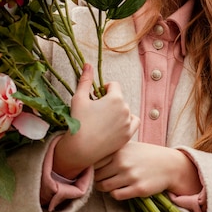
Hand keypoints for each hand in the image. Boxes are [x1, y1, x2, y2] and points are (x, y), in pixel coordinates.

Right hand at [53, 64, 139, 178]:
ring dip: (118, 111)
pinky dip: (127, 121)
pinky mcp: (128, 135)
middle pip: (120, 98)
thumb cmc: (78, 121)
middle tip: (96, 110)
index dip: (104, 89)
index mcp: (115, 98)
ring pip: (126, 110)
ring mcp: (128, 123)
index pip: (114, 85)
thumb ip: (85, 80)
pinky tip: (116, 124)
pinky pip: (134, 122)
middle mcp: (125, 109)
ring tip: (104, 119)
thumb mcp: (79, 98)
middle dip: (110, 101)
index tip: (95, 96)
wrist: (81, 148)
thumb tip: (88, 64)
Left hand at [93, 142, 201, 200]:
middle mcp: (123, 163)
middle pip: (97, 175)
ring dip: (104, 187)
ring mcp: (130, 176)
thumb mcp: (129, 147)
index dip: (91, 167)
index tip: (93, 169)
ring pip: (104, 186)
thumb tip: (91, 158)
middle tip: (102, 178)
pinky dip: (114, 194)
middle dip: (97, 178)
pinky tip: (120, 189)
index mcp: (119, 151)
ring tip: (109, 184)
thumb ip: (112, 151)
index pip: (94, 161)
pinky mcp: (137, 189)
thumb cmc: (146, 155)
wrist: (170, 165)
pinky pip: (116, 195)